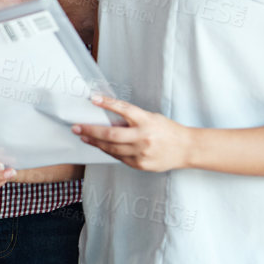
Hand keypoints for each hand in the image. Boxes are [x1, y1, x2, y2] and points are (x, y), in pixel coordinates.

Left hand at [72, 95, 193, 171]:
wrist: (187, 149)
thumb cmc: (169, 131)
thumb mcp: (152, 118)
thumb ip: (133, 119)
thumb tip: (109, 118)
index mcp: (147, 121)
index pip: (124, 109)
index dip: (107, 104)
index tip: (93, 99)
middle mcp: (143, 137)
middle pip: (111, 135)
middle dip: (90, 131)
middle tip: (77, 127)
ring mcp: (141, 153)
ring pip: (111, 149)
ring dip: (95, 142)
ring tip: (84, 136)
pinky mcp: (140, 164)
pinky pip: (119, 157)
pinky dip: (108, 151)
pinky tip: (100, 146)